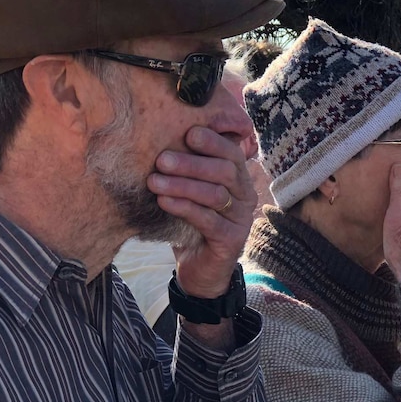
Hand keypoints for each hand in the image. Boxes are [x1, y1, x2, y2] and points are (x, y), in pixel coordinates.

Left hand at [147, 126, 257, 298]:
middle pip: (225, 171)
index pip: (232, 153)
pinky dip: (185, 208)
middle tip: (161, 159)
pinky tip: (164, 202)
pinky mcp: (232, 240)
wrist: (197, 269)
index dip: (213, 141)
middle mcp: (246, 196)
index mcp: (239, 179)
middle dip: (192, 163)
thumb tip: (162, 137)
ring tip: (155, 181)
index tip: (189, 133)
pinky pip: (209, 220)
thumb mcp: (190, 192)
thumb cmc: (191, 223)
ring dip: (183, 185)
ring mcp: (241, 219)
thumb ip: (188, 170)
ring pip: (216, 194)